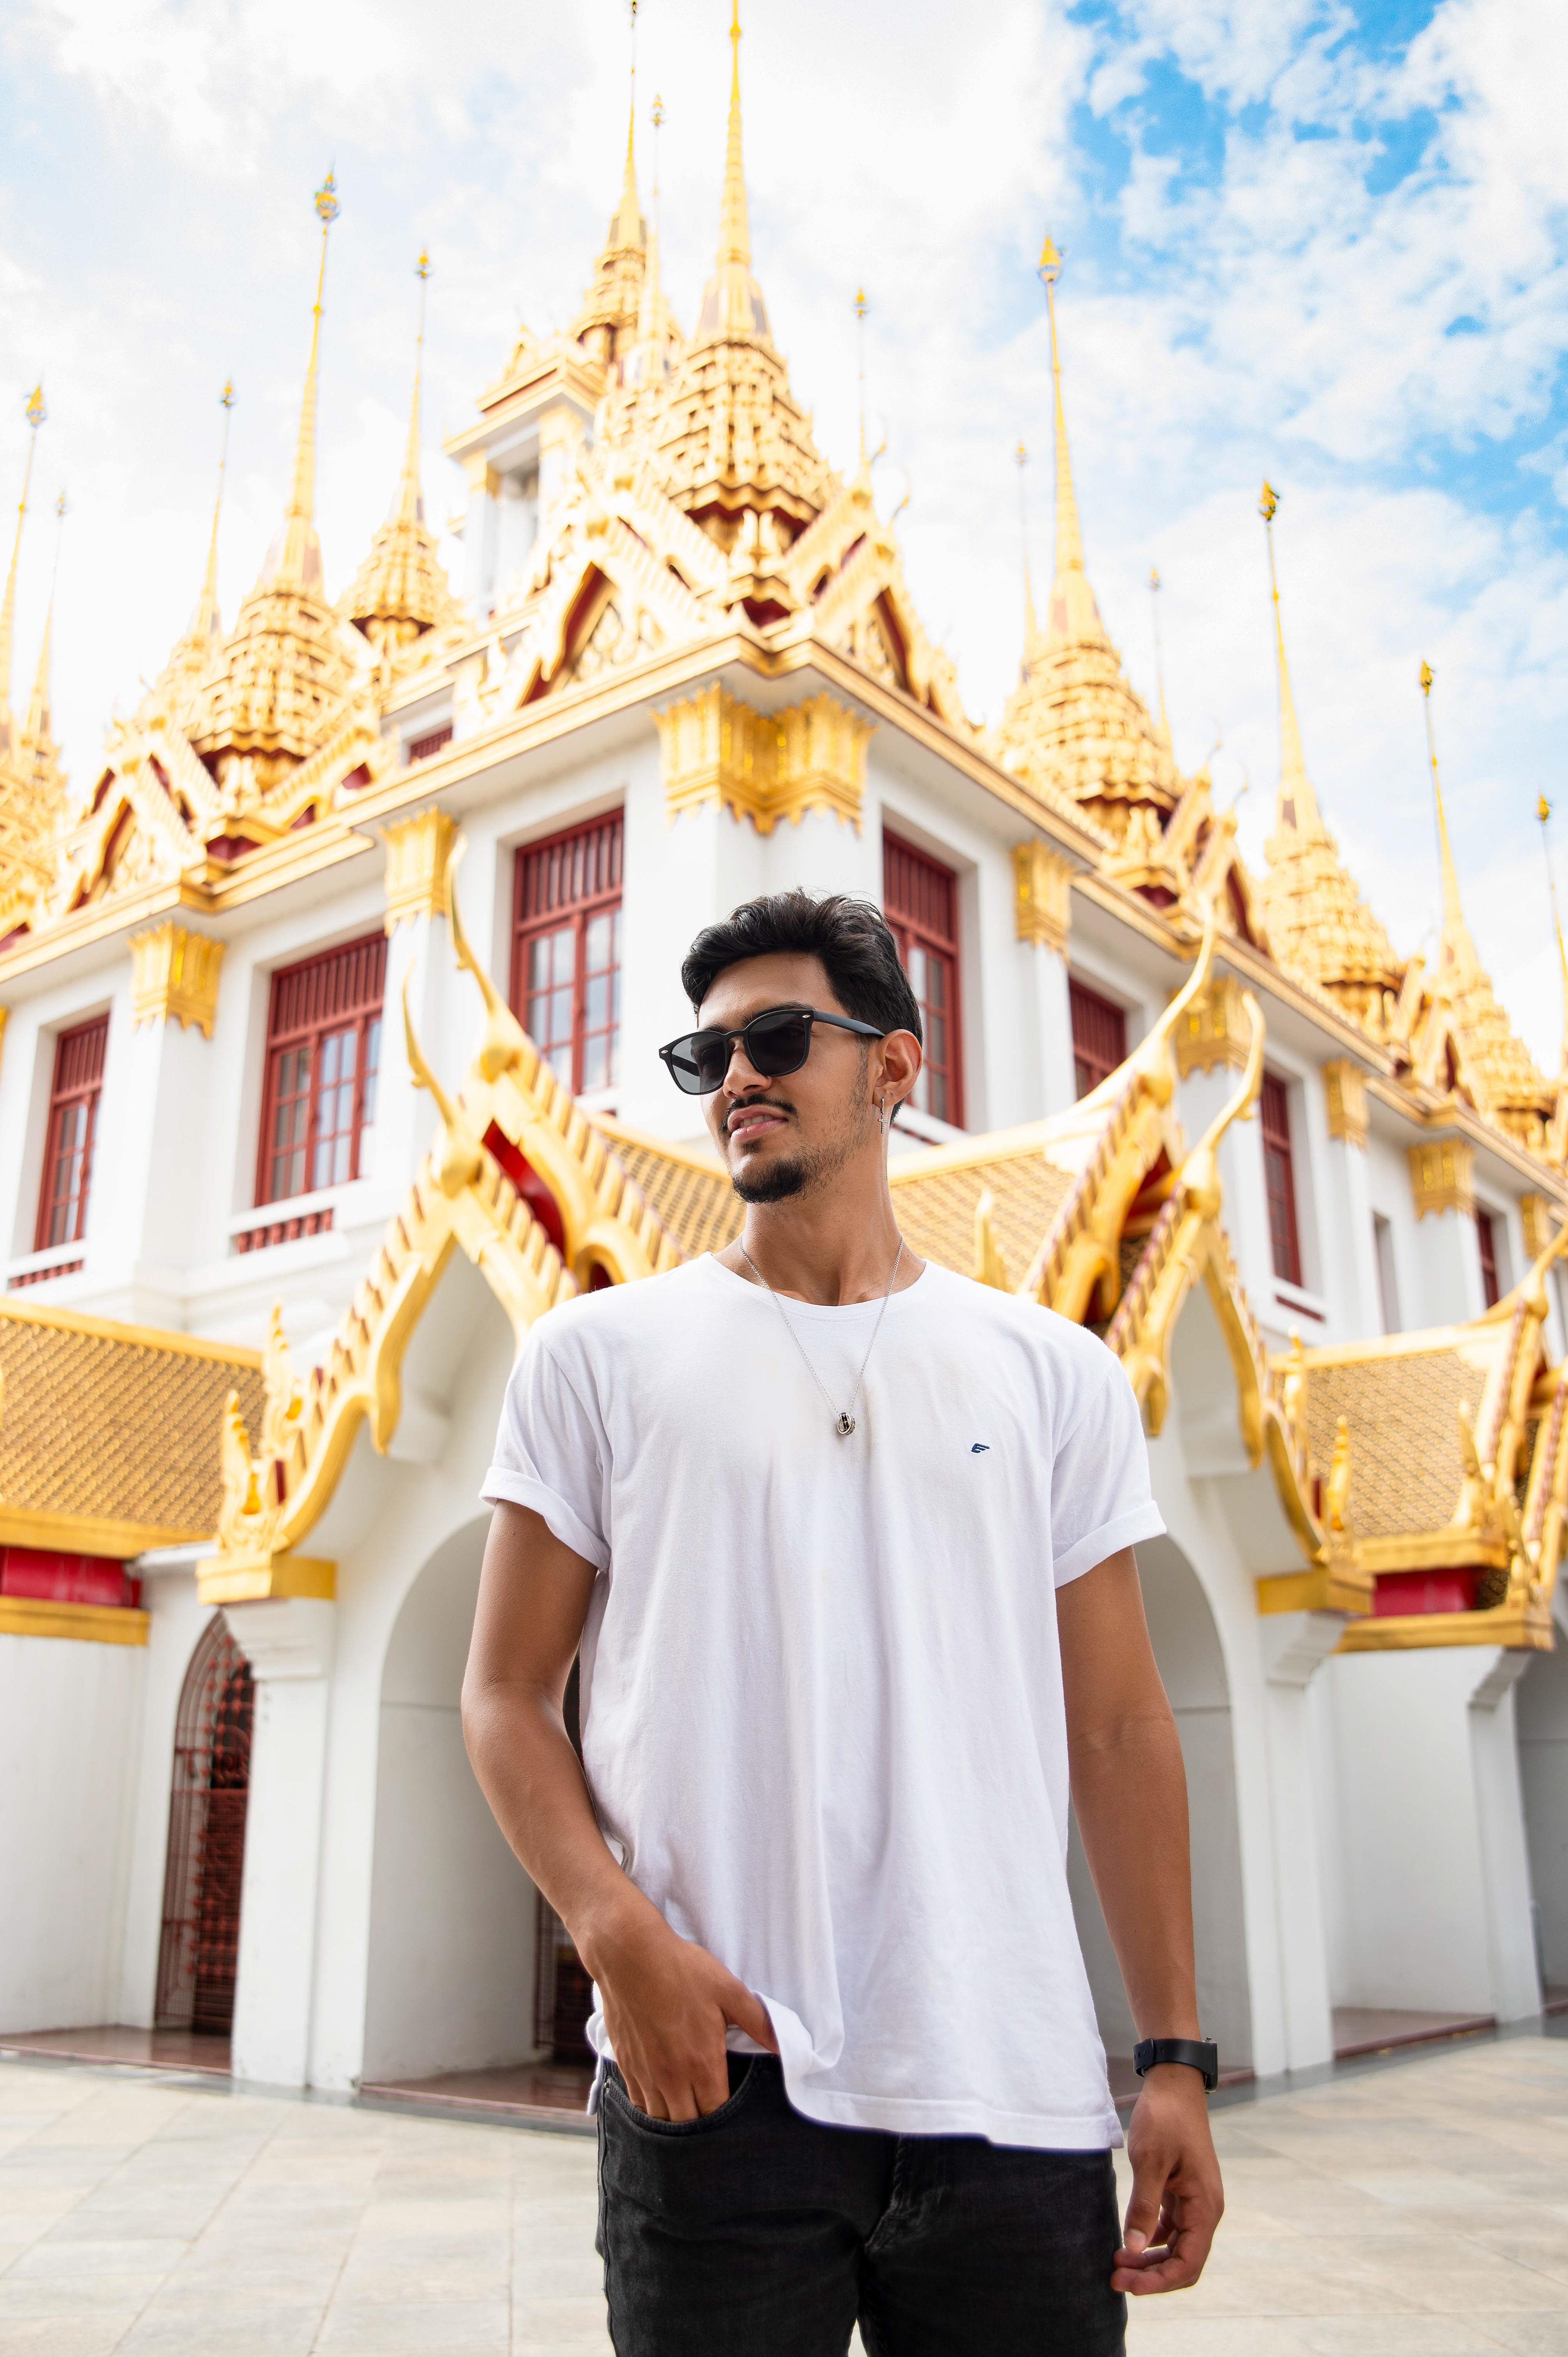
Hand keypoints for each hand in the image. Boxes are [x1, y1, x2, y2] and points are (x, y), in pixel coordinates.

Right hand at [581, 1891, 776, 2120]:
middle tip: (711, 2106)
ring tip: (688, 2106)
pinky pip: (639, 2104)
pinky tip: (661, 2096)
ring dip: (676, 2119)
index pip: (716, 2112)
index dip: (726, 2115)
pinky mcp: (626, 2065)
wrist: (629, 1955)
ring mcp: (646, 2074)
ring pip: (662, 2119)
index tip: (732, 2104)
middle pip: (688, 2125)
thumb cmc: (682, 1970)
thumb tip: (785, 2047)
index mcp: (701, 2062)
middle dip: (702, 2123)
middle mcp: (672, 2077)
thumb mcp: (728, 1990)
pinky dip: (651, 2108)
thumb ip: (759, 2023)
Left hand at [1111, 2064, 1223, 2294]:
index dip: (1159, 2282)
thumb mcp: (1150, 2160)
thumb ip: (1143, 2206)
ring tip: (1116, 2266)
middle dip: (1151, 2276)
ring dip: (1149, 2260)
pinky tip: (1127, 2242)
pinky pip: (1170, 2229)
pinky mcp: (1181, 2192)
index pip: (1188, 2264)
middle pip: (1183, 2261)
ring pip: (1175, 2247)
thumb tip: (1132, 2249)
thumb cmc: (1164, 2118)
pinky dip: (1150, 2240)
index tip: (1128, 2285)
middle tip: (1115, 2281)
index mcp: (1205, 2207)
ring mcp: (1194, 2201)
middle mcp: (1205, 2210)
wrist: (1173, 2083)